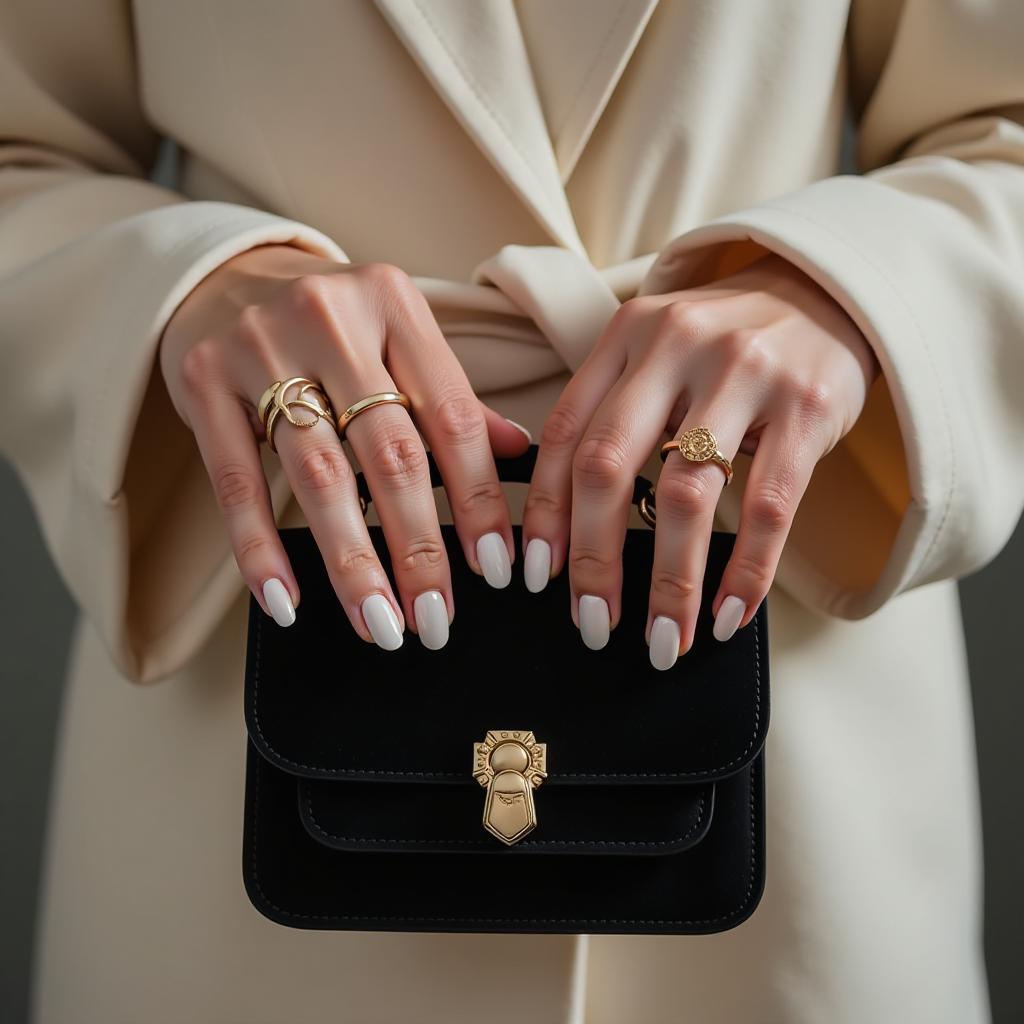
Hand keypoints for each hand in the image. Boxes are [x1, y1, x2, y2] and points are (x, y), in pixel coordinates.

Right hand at [159, 244, 529, 649]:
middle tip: (436, 617)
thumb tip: (518, 454)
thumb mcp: (395, 336)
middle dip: (419, 548)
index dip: (477, 499)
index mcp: (393, 303)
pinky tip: (287, 599)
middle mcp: (329, 318)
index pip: (451, 417)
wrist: (224, 273)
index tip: (496, 566)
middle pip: (389, 453)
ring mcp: (259, 347)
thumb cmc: (329, 321)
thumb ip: (451, 395)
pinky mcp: (203, 381)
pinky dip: (262, 549)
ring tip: (379, 623)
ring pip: (319, 476)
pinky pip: (236, 482)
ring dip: (352, 562)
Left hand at [521, 252, 879, 667]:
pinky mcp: (806, 407)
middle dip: (593, 558)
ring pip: (686, 494)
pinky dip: (745, 571)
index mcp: (628, 336)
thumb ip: (614, 412)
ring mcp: (744, 372)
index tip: (536, 575)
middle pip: (609, 465)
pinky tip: (726, 614)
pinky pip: (768, 507)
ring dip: (668, 581)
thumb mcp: (659, 353)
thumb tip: (568, 521)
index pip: (565, 433)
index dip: (543, 512)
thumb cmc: (727, 343)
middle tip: (592, 621)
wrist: (829, 291)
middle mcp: (676, 345)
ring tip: (663, 638)